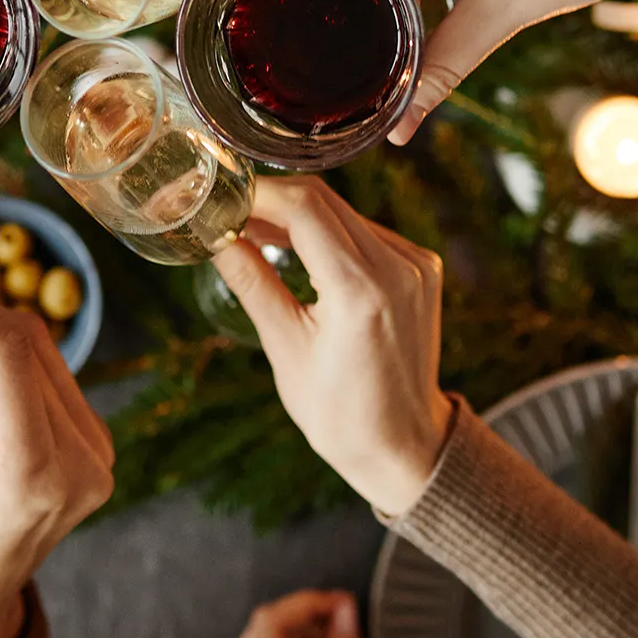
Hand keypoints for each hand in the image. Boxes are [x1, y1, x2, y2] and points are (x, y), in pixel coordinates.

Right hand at [215, 177, 451, 515]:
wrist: (404, 443)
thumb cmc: (339, 411)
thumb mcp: (284, 347)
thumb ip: (252, 281)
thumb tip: (215, 236)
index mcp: (360, 292)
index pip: (304, 209)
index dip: (258, 194)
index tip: (223, 195)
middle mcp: (397, 267)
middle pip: (324, 200)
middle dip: (272, 197)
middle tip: (230, 207)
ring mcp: (416, 264)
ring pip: (345, 211)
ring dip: (298, 212)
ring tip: (254, 226)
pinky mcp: (423, 267)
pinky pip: (366, 230)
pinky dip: (328, 230)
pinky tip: (298, 244)